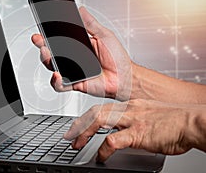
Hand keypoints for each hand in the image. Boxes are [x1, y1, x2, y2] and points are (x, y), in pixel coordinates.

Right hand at [32, 6, 131, 99]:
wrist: (125, 78)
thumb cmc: (118, 58)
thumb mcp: (104, 36)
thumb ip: (91, 24)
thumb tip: (81, 10)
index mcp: (78, 46)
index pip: (59, 39)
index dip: (47, 35)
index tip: (41, 29)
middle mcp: (73, 59)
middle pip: (52, 52)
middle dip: (42, 46)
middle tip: (40, 40)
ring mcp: (72, 71)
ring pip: (52, 67)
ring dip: (47, 60)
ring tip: (48, 55)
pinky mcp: (74, 83)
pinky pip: (60, 84)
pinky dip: (56, 81)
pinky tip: (58, 75)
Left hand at [63, 99, 201, 161]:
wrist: (192, 122)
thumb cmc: (176, 121)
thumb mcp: (151, 115)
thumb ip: (137, 121)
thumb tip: (127, 132)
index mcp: (131, 105)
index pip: (102, 108)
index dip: (87, 118)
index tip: (79, 126)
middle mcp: (128, 109)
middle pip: (95, 112)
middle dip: (79, 124)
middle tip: (69, 136)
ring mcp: (132, 119)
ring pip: (99, 120)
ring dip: (84, 133)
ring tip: (76, 144)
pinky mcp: (138, 132)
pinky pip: (113, 140)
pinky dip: (103, 149)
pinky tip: (100, 156)